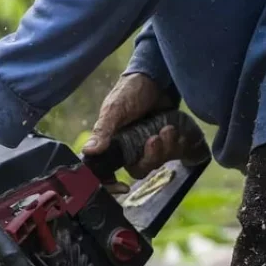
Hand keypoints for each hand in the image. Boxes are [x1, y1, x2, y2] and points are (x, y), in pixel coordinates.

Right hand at [82, 73, 184, 193]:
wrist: (157, 78)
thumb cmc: (130, 91)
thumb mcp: (114, 109)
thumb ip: (103, 130)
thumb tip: (89, 151)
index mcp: (111, 145)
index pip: (107, 172)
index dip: (111, 185)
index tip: (122, 188)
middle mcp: (129, 149)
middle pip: (138, 170)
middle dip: (150, 157)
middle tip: (154, 139)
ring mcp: (148, 146)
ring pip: (157, 162)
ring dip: (166, 148)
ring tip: (167, 128)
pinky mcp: (166, 142)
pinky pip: (173, 154)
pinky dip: (177, 144)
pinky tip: (175, 129)